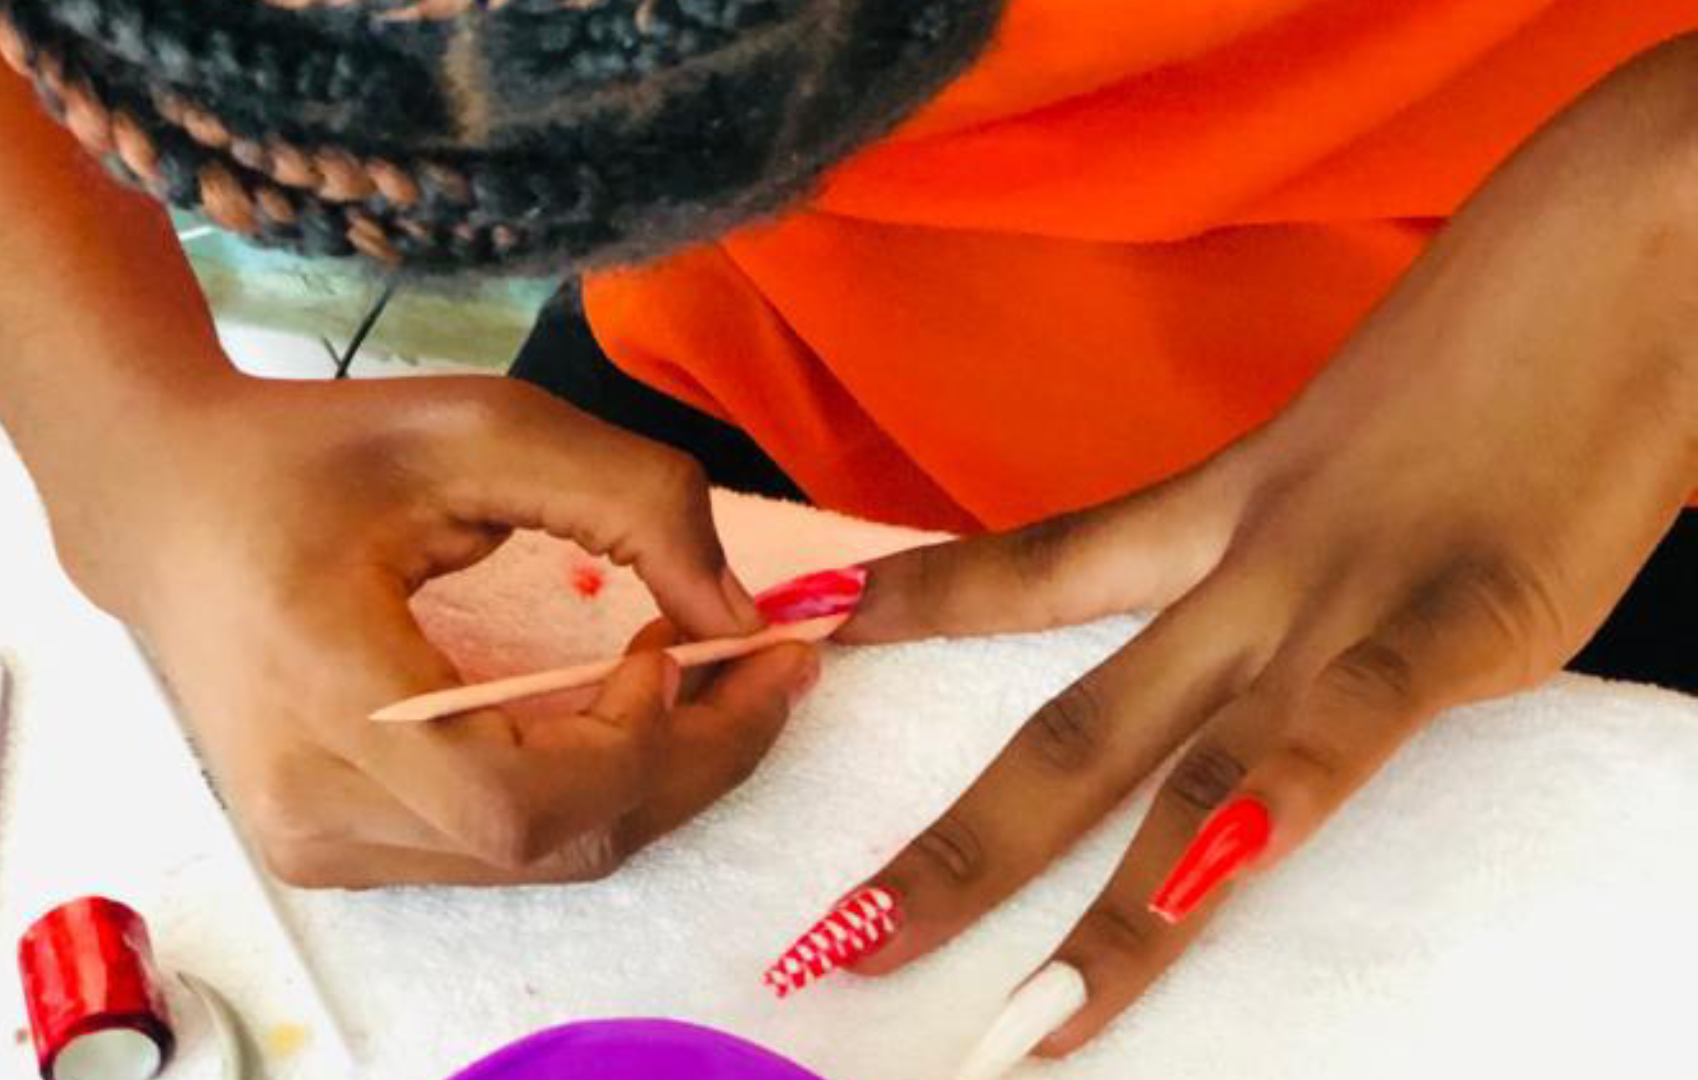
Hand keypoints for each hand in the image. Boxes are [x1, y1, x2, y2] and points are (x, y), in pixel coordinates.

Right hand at [47, 371, 814, 886]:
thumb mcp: (482, 428)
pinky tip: (624, 711)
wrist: (165, 510)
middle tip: (772, 672)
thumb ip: (634, 501)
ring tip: (713, 683)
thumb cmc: (315, 456)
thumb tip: (741, 617)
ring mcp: (316, 845)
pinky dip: (585, 787)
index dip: (642, 742)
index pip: (523, 797)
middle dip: (690, 763)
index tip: (699, 643)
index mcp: (327, 696)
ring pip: (538, 857)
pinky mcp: (329, 850)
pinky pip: (496, 844)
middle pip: (554, 842)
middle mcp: (313, 805)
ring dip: (649, 777)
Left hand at [832, 41, 1697, 1057]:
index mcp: (1217, 512)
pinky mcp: (1457, 619)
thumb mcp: (1345, 449)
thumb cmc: (1490, 350)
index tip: (785, 639)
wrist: (1619, 247)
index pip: (1026, 571)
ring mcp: (1335, 602)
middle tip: (830, 946)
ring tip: (1013, 1022)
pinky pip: (1348, 727)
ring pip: (1180, 765)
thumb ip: (1283, 540)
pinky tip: (1203, 884)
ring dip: (1090, 905)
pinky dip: (1275, 804)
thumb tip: (1253, 618)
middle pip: (1064, 730)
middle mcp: (1242, 570)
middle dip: (951, 852)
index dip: (902, 608)